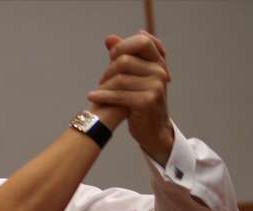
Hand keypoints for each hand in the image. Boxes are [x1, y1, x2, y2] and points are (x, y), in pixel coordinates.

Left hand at [88, 31, 174, 165]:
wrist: (153, 130)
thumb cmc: (140, 101)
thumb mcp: (135, 77)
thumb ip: (124, 56)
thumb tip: (109, 38)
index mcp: (159, 62)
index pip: (142, 41)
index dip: (123, 46)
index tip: (111, 57)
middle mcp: (160, 72)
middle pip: (125, 60)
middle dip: (109, 70)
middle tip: (102, 80)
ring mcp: (156, 86)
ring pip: (119, 78)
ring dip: (104, 85)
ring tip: (98, 91)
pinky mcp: (147, 101)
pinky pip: (119, 95)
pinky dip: (102, 96)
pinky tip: (92, 97)